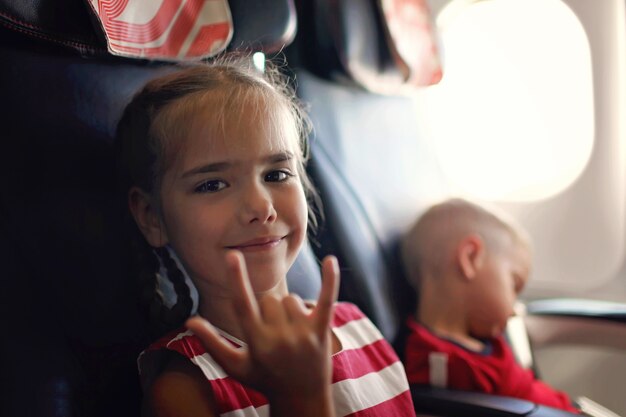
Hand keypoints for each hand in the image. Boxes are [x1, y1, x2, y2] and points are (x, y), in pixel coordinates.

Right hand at [186, 252, 339, 415]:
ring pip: (291, 299)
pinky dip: (329, 279)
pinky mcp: (322, 331)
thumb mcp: (235, 366)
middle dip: (269, 310)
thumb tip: (189, 321)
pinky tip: (330, 260)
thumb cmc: (264, 380)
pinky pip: (326, 299)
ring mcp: (302, 334)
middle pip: (270, 299)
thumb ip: (212, 342)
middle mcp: (279, 337)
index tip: (232, 255)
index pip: (243, 305)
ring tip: (291, 333)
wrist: (302, 399)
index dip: (236, 279)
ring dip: (289, 310)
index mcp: (256, 342)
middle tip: (274, 333)